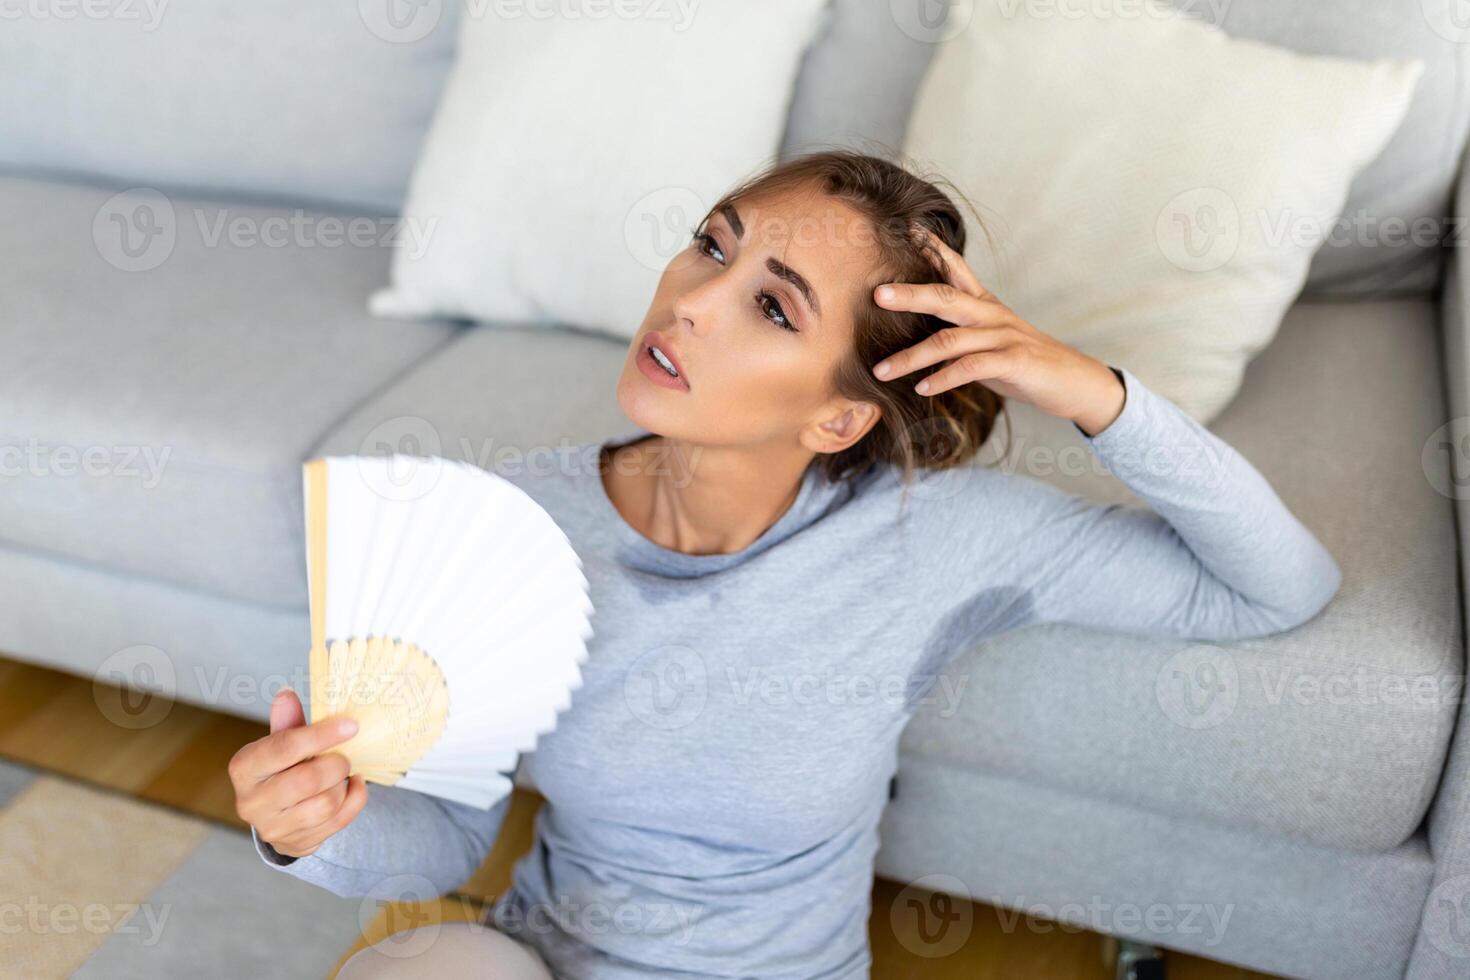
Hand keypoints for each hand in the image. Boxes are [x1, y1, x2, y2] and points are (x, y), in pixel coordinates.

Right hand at [230, 688, 368, 858]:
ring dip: (343, 784)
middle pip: (308, 780)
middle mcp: (251, 802)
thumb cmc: (281, 768)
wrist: (277, 814)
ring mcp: (273, 828)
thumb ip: (286, 721)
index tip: (350, 725)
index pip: (284, 748)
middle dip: (336, 763)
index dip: (320, 735)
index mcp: (244, 768)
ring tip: (341, 773)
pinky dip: (355, 799)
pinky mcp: (296, 844)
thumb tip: (286, 695)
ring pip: (326, 804)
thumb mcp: (280, 742)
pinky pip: (339, 821)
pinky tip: (352, 786)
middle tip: (343, 756)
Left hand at [870, 229, 1125, 437]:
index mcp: (985, 305)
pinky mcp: (1014, 362)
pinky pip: (970, 368)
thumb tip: (919, 335)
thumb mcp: (991, 341)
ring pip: (949, 340)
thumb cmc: (1026, 365)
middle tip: (876, 295)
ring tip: (881, 371)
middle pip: (945, 297)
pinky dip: (942, 379)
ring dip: (911, 357)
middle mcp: (992, 314)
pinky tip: (922, 388)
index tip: (905, 229)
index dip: (932, 248)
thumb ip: (959, 333)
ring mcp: (1004, 337)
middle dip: (909, 295)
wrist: (1077, 384)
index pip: (956, 269)